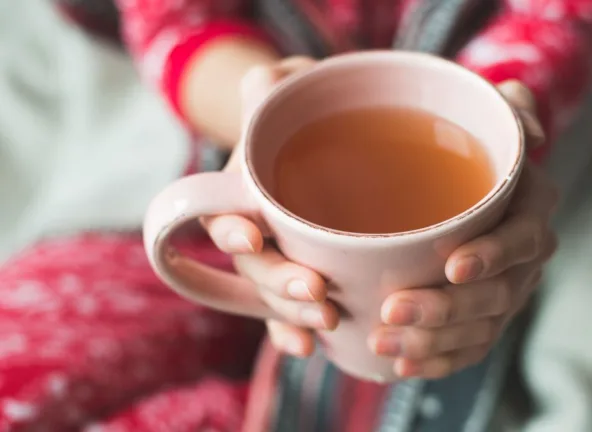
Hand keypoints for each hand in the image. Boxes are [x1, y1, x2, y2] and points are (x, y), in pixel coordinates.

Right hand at [203, 57, 340, 356]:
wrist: (323, 138)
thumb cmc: (301, 114)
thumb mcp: (283, 90)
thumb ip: (271, 87)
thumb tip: (266, 84)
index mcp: (237, 194)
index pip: (224, 217)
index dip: (233, 231)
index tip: (249, 237)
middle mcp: (252, 233)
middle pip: (254, 268)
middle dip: (278, 283)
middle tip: (315, 293)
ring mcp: (278, 259)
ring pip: (275, 296)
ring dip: (294, 313)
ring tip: (324, 323)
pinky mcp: (307, 276)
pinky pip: (296, 311)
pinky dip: (296, 330)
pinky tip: (312, 348)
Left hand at [367, 80, 558, 378]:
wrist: (459, 180)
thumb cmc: (469, 145)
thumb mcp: (488, 113)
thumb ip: (509, 109)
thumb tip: (532, 131)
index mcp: (532, 208)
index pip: (522, 239)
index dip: (493, 257)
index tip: (452, 267)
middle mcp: (525, 257)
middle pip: (496, 295)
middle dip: (446, 310)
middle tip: (393, 310)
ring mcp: (507, 292)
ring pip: (478, 329)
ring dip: (432, 342)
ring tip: (382, 343)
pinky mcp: (486, 317)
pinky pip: (468, 349)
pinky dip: (437, 362)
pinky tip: (401, 366)